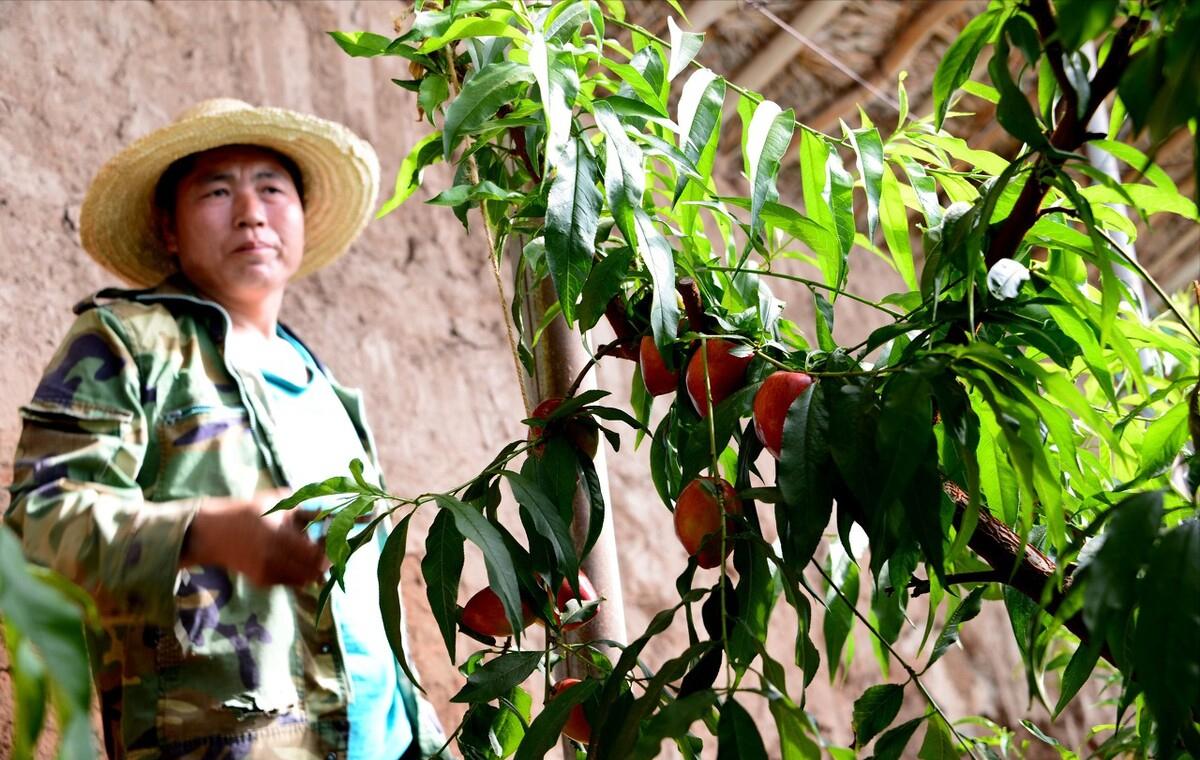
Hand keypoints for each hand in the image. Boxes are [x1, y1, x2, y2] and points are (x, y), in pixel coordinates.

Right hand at [180, 491, 328, 586]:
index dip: (334, 546)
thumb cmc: (249, 511)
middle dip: (330, 558)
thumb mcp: (278, 502)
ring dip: (318, 567)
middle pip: (316, 568)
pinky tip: (298, 558)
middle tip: (335, 546)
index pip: (317, 551)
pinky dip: (302, 571)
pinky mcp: (262, 581)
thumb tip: (338, 511)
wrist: (212, 533)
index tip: (342, 537)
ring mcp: (267, 572)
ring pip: (307, 578)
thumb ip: (308, 507)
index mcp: (278, 534)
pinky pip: (293, 581)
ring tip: (319, 552)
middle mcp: (272, 557)